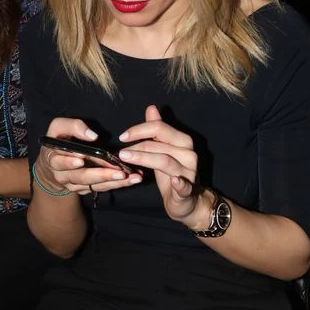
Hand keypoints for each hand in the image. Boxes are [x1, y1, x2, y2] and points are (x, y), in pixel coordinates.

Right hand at [36, 118, 141, 196]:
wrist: (53, 164)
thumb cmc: (58, 140)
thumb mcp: (58, 127)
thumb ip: (73, 127)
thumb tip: (92, 135)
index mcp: (53, 159)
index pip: (59, 162)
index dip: (69, 162)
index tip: (81, 160)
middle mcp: (63, 175)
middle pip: (81, 177)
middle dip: (101, 175)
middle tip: (119, 172)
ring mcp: (75, 184)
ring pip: (94, 185)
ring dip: (114, 182)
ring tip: (131, 177)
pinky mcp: (86, 189)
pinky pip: (102, 188)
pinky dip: (118, 184)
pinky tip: (132, 179)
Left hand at [116, 105, 200, 223]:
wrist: (186, 201)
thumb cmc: (172, 173)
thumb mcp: (163, 150)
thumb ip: (158, 130)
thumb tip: (151, 108)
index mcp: (182, 141)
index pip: (160, 128)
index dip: (139, 130)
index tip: (122, 137)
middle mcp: (188, 153)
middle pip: (160, 143)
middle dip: (137, 146)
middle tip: (120, 152)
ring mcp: (189, 171)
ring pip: (165, 161)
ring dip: (143, 159)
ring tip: (125, 159)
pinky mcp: (188, 190)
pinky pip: (185, 185)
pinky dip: (181, 183)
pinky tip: (175, 181)